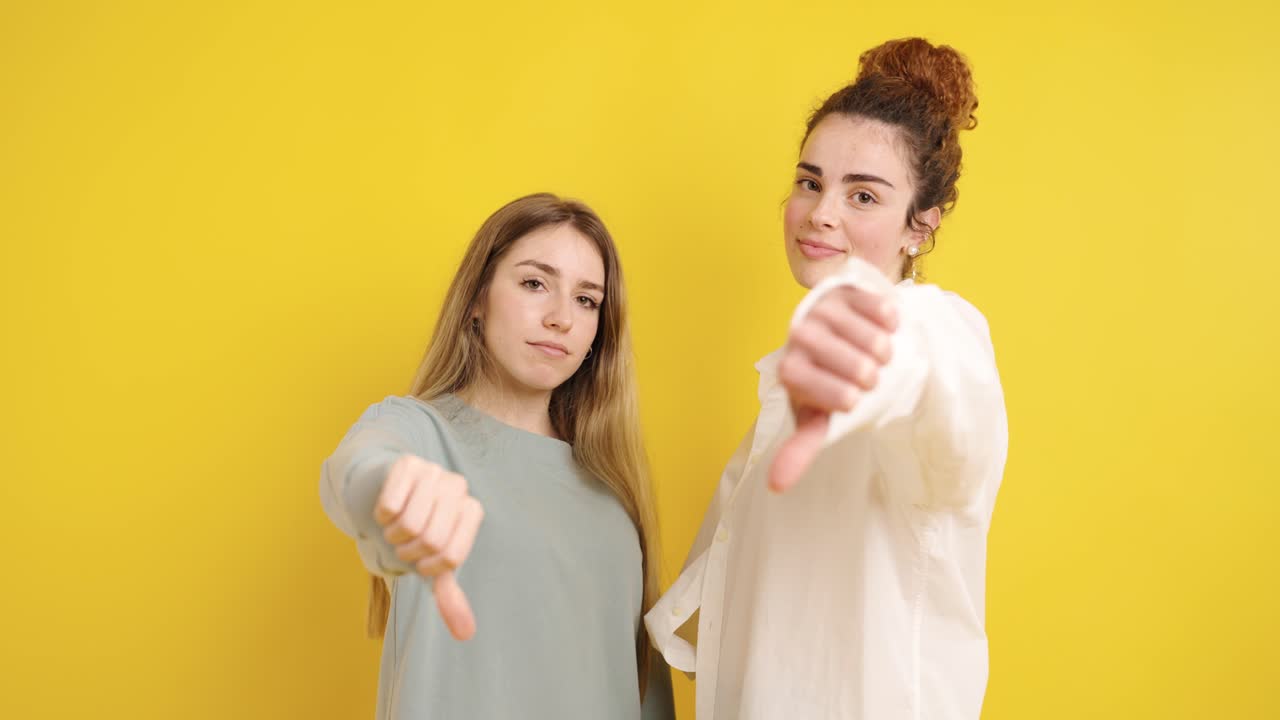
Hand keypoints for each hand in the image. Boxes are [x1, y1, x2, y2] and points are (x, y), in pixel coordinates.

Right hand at [374, 454, 484, 639]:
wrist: (388, 490)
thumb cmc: (417, 530)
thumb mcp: (431, 563)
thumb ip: (448, 595)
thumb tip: (466, 634)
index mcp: (472, 511)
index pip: (450, 556)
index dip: (427, 566)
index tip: (420, 560)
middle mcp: (459, 487)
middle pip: (430, 540)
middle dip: (407, 551)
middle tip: (404, 543)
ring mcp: (435, 471)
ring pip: (409, 524)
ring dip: (393, 534)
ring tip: (396, 527)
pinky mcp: (408, 463)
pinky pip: (389, 504)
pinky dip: (381, 515)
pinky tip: (388, 507)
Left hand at [768, 286, 897, 492]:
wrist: (851, 350)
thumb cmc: (834, 389)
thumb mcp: (820, 418)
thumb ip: (801, 448)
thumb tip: (776, 486)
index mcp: (789, 369)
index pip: (803, 377)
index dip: (834, 391)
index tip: (854, 400)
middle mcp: (799, 333)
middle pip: (838, 354)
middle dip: (861, 370)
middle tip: (871, 378)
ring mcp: (824, 308)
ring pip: (859, 329)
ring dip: (878, 347)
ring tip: (882, 357)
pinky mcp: (848, 289)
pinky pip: (873, 302)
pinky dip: (886, 319)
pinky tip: (887, 329)